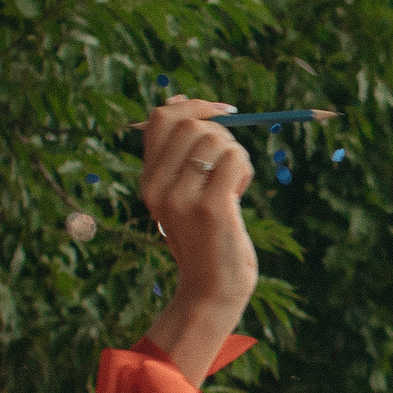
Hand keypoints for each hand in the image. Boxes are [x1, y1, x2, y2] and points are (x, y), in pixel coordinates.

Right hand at [139, 96, 257, 315]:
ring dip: (236, 157)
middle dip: (222, 135)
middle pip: (193, 124)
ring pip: (217, 139)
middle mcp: (158, 188)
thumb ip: (176, 155)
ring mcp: (183, 198)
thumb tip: (178, 100)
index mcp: (147, 182)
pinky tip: (239, 195)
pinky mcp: (212, 208)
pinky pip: (235, 158)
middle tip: (228, 167)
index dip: (193, 105)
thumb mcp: (179, 195)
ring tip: (232, 188)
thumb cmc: (205, 239)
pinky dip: (245, 170)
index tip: (222, 112)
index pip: (159, 118)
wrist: (211, 291)